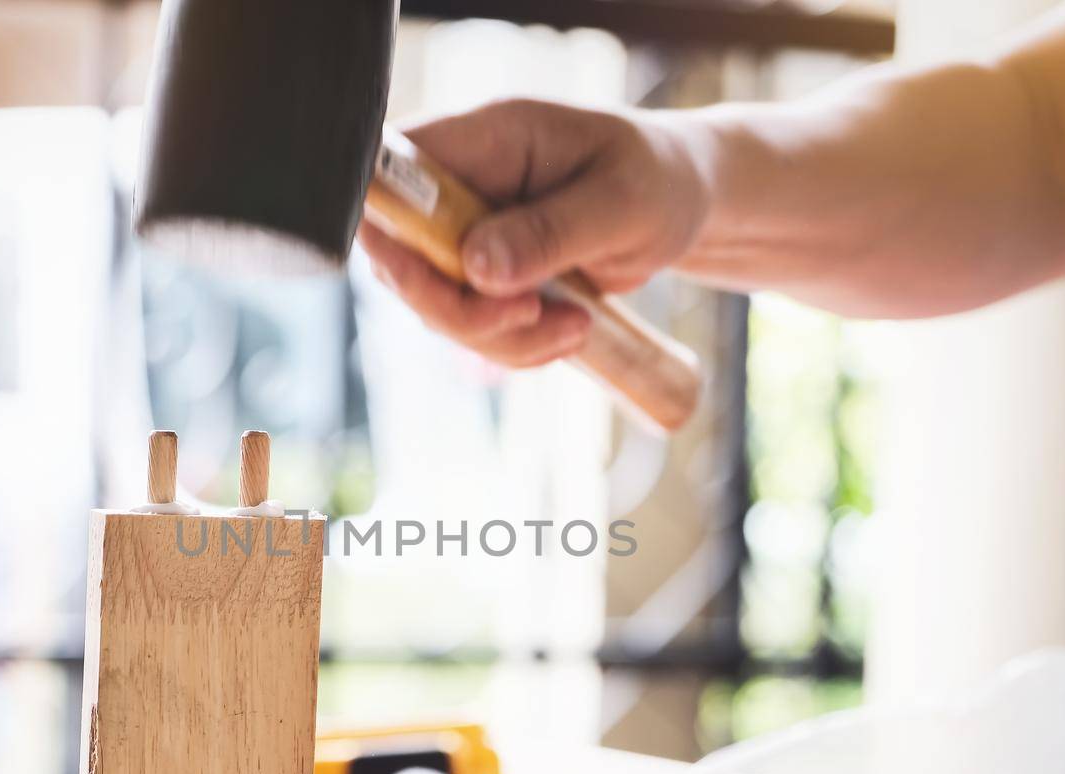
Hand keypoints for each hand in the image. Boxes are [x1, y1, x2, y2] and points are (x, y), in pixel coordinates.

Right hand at [358, 98, 706, 367]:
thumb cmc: (658, 180)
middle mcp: (461, 184)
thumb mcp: (622, 203)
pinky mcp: (481, 276)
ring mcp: (466, 233)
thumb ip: (549, 231)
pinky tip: (571, 331)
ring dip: (500, 338)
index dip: (383, 225)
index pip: (391, 170)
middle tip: (529, 315)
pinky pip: (472, 327)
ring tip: (576, 327)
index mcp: (486, 136)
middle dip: (457, 308)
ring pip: (435, 305)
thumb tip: (476, 268)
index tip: (424, 276)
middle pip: (399, 256)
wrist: (681, 201)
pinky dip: (517, 346)